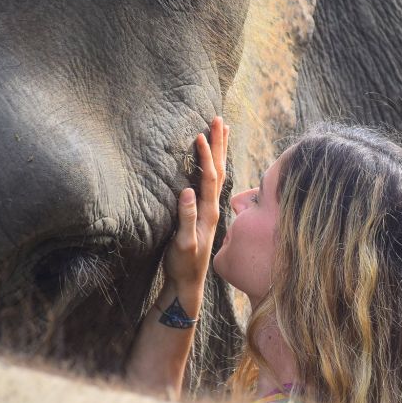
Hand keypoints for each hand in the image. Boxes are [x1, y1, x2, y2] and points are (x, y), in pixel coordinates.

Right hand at [164, 116, 228, 288]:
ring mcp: (208, 210)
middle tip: (218, 118)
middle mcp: (212, 208)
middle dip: (218, 144)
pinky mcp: (203, 214)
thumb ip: (186, 218)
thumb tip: (187, 190)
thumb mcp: (183, 244)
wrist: (188, 284)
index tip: (201, 133)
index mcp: (208, 212)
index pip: (209, 177)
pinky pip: (210, 183)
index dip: (206, 156)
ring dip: (218, 151)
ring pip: (216, 174)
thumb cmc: (183, 265)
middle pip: (219, 169)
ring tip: (219, 131)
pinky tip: (208, 161)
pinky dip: (211, 166)